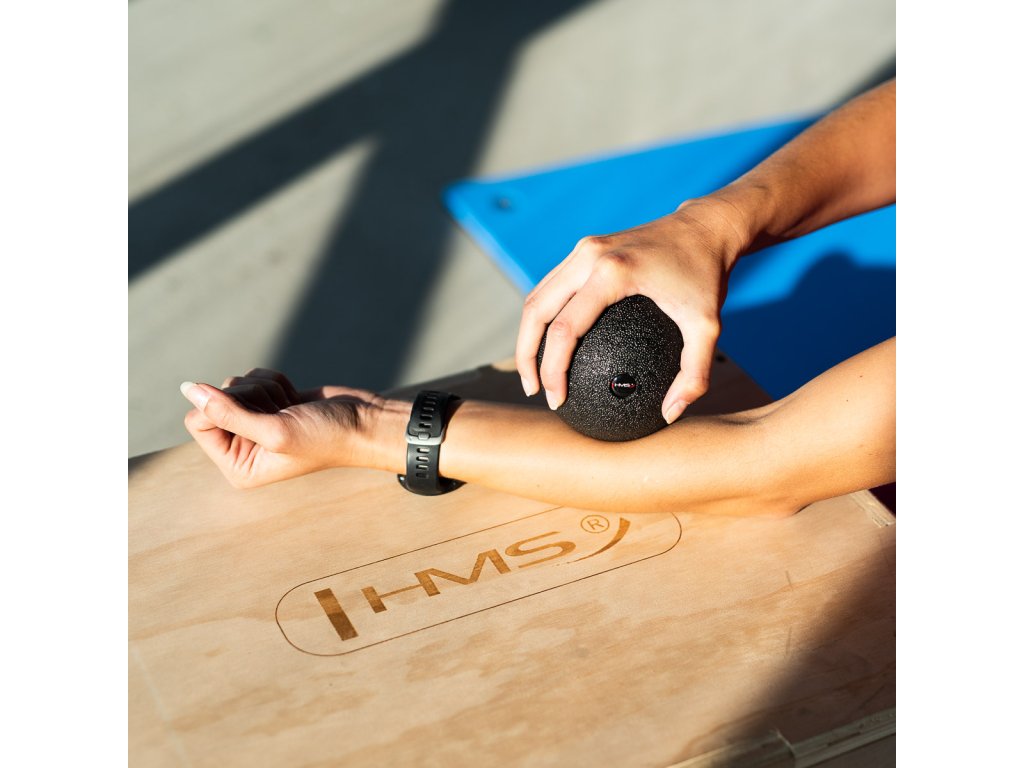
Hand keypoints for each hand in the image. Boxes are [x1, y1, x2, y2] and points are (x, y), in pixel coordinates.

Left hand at [180, 368, 406, 487]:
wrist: (364, 422)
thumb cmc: (325, 438)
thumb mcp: (273, 431)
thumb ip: (226, 412)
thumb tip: (187, 388)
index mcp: (237, 465)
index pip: (197, 421)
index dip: (222, 407)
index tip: (258, 413)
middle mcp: (242, 446)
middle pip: (214, 399)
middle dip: (250, 396)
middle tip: (281, 412)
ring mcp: (256, 423)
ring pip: (236, 384)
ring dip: (266, 388)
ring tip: (292, 407)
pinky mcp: (271, 402)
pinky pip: (254, 376)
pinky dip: (276, 379)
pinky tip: (295, 397)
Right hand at [516, 196, 749, 422]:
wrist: (707, 227)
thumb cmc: (707, 275)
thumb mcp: (709, 326)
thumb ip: (694, 374)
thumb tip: (670, 413)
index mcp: (612, 272)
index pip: (564, 329)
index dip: (553, 369)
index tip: (558, 399)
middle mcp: (589, 256)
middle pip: (536, 310)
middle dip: (526, 355)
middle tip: (533, 390)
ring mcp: (584, 249)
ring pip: (537, 295)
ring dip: (528, 335)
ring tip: (535, 372)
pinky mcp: (586, 249)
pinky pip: (552, 286)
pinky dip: (544, 316)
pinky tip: (552, 344)